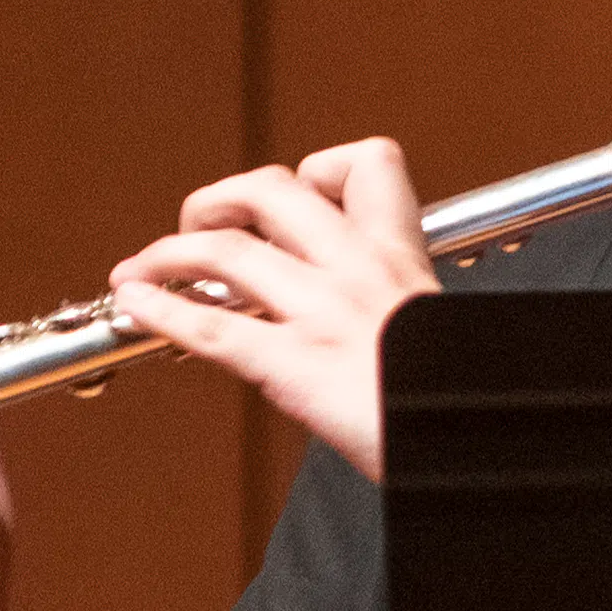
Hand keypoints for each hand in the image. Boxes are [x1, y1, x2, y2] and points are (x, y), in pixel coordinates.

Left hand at [109, 138, 436, 481]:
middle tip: (201, 227)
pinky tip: (133, 305)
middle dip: (218, 200)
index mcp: (401, 256)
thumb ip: (395, 306)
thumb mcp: (437, 326)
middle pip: (271, 189)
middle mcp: (360, 271)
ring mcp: (325, 314)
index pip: (366, 163)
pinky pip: (209, 326)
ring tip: (141, 267)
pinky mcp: (296, 366)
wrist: (479, 447)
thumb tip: (360, 311)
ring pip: (225, 251)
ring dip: (166, 252)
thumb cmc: (461, 401)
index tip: (295, 204)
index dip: (319, 172)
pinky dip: (157, 309)